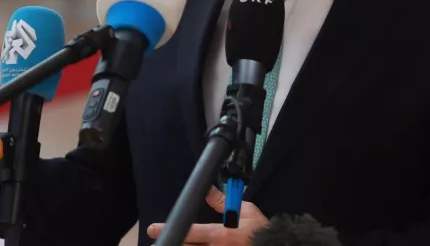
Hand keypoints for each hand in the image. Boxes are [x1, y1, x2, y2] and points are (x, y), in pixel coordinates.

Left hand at [147, 186, 267, 244]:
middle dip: (173, 241)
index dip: (168, 229)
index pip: (188, 232)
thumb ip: (223, 202)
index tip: (154, 228)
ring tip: (177, 240)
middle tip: (159, 237)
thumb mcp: (245, 210)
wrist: (275, 245)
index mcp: (218, 235)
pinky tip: (191, 244)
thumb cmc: (261, 231)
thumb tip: (208, 190)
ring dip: (184, 245)